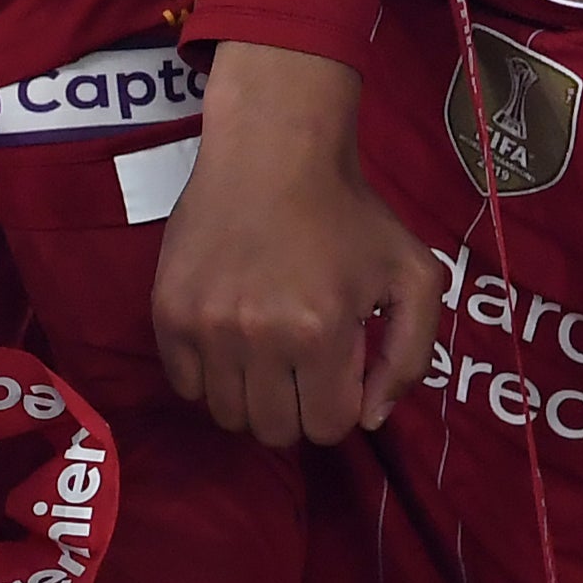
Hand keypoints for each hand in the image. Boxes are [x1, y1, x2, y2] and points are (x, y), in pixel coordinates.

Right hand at [155, 44, 440, 447]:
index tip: (338, 372)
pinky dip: (210, 378)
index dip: (339, 407)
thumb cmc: (350, 213)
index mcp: (320, 332)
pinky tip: (231, 343)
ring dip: (252, 398)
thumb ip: (410, 357)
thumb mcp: (414, 275)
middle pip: (274, 431)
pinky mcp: (168, 313)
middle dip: (296, 411)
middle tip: (301, 369)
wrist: (272, 151)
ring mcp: (206, 326)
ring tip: (266, 356)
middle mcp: (258, 337)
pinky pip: (185, 386)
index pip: (327, 427)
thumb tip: (371, 419)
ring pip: (227, 415)